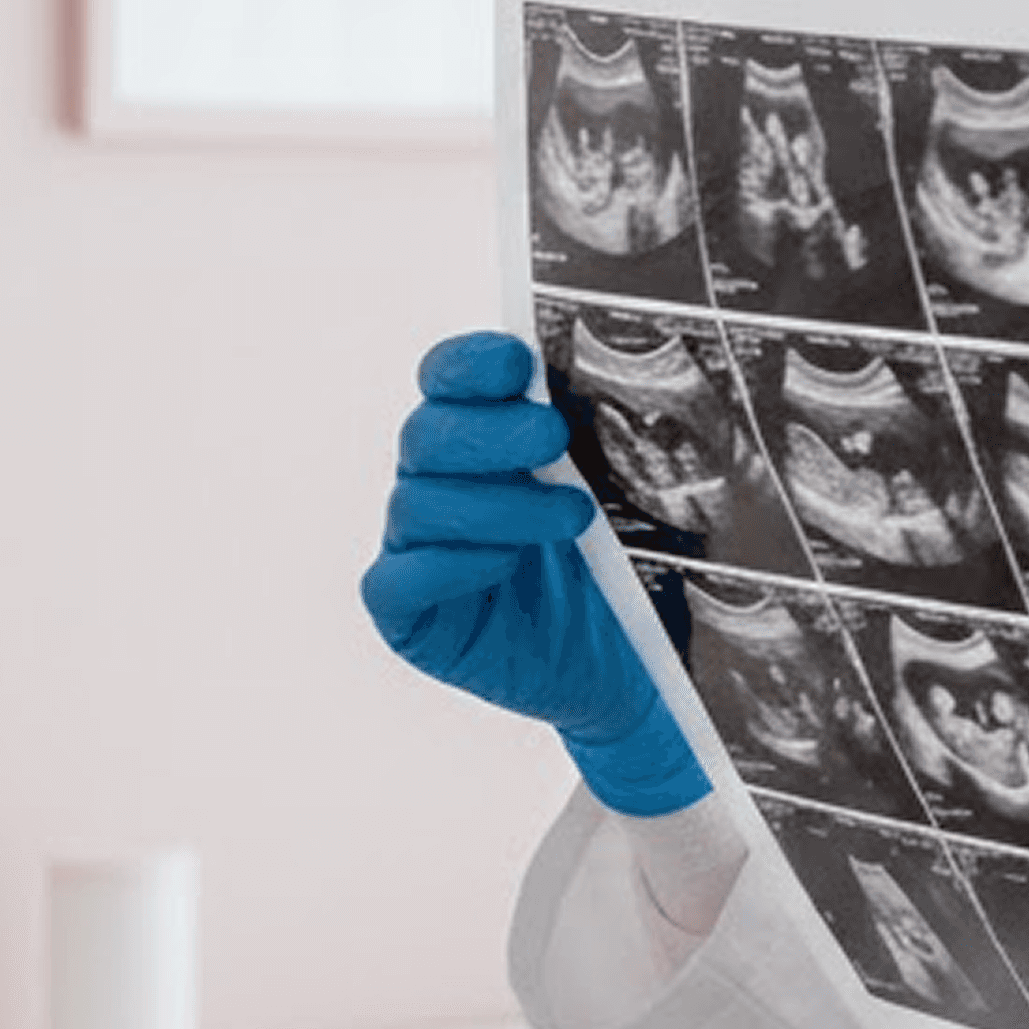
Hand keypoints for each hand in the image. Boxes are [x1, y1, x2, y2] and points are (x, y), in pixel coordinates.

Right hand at [358, 330, 710, 815]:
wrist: (630, 666)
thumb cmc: (624, 571)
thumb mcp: (625, 496)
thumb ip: (601, 440)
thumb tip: (616, 376)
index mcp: (484, 441)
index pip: (447, 380)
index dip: (469, 364)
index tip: (515, 362)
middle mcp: (440, 486)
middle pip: (427, 433)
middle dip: (491, 431)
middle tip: (554, 436)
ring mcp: (417, 549)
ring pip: (418, 502)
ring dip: (496, 504)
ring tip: (573, 518)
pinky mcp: (410, 614)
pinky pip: (398, 579)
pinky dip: (449, 566)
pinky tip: (504, 566)